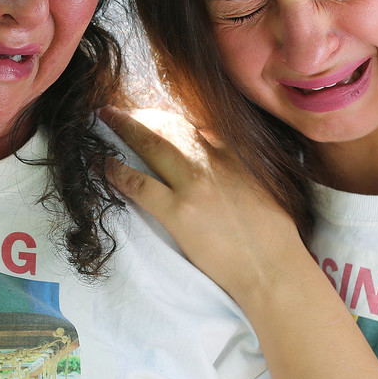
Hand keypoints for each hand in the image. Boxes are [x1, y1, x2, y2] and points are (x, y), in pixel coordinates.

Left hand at [101, 105, 311, 303]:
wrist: (272, 269)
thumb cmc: (274, 238)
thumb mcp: (265, 188)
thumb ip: (241, 168)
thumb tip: (221, 157)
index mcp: (236, 157)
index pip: (197, 127)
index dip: (170, 119)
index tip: (153, 116)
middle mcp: (214, 163)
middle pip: (170, 127)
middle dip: (142, 114)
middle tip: (118, 110)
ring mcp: (194, 186)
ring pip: (152, 145)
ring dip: (125, 128)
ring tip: (105, 118)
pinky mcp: (179, 212)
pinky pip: (139, 184)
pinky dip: (118, 171)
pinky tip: (103, 164)